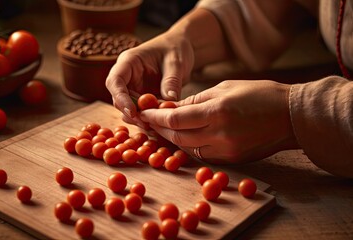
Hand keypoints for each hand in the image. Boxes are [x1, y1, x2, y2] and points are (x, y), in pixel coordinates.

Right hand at [105, 33, 193, 125]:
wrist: (180, 47)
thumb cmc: (176, 48)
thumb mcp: (176, 62)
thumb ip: (171, 81)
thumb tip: (169, 102)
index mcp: (129, 62)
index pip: (115, 81)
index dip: (121, 98)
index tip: (133, 112)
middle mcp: (127, 76)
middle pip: (119, 99)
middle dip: (132, 113)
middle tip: (149, 124)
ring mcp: (133, 88)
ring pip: (128, 109)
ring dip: (140, 119)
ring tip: (157, 126)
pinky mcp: (141, 98)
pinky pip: (140, 112)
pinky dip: (149, 120)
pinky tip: (160, 125)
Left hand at [139, 80, 298, 163]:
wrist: (291, 116)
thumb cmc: (259, 94)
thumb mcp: (224, 88)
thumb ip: (196, 100)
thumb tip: (172, 107)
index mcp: (217, 112)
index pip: (174, 119)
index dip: (155, 117)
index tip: (144, 113)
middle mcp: (219, 134)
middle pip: (177, 136)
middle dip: (159, 129)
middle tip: (149, 121)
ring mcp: (226, 150)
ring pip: (187, 148)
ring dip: (172, 139)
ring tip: (162, 129)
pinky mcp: (231, 160)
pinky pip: (202, 154)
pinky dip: (189, 146)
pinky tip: (183, 137)